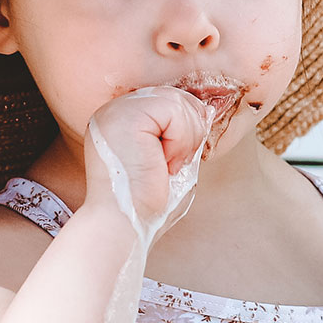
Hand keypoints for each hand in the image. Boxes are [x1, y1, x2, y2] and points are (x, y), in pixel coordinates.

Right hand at [83, 87, 214, 230]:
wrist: (126, 225)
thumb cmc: (148, 205)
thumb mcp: (174, 162)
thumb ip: (187, 135)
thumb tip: (207, 109)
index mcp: (121, 121)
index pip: (168, 103)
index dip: (187, 129)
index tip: (176, 162)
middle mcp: (114, 110)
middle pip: (175, 97)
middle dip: (190, 133)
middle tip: (172, 167)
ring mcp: (116, 110)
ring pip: (177, 101)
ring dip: (185, 140)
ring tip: (165, 167)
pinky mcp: (124, 116)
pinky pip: (173, 110)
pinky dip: (180, 140)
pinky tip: (163, 163)